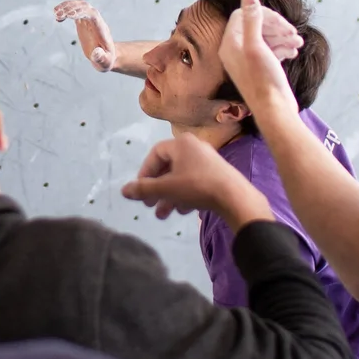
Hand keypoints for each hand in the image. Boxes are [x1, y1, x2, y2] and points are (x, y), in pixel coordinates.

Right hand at [54, 0, 116, 71]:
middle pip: (85, 7)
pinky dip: (66, 10)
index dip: (82, 12)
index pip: (93, 15)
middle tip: (57, 15)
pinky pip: (75, 11)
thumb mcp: (105, 62)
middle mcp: (96, 21)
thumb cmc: (106, 60)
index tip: (69, 15)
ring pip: (79, 6)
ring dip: (67, 6)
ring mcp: (89, 20)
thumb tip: (96, 53)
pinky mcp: (83, 22)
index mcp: (101, 29)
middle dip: (71, 8)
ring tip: (55, 13)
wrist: (106, 56)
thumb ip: (101, 58)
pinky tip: (57, 16)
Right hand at [122, 133, 270, 230]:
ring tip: (164, 214)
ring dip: (169, 196)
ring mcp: (207, 160)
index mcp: (181, 143)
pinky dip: (185, 194)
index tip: (141, 190)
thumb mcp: (167, 189)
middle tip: (150, 205)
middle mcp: (194, 147)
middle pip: (168, 167)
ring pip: (181, 177)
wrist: (235, 197)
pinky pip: (194, 181)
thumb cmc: (197, 186)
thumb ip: (144, 189)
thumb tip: (123, 190)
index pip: (155, 154)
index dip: (145, 172)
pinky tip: (183, 210)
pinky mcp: (217, 174)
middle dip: (157, 189)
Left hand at [218, 0, 302, 127]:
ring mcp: (248, 60)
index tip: (281, 23)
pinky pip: (271, 49)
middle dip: (276, 26)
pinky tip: (294, 51)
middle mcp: (235, 51)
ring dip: (283, 36)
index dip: (263, 15)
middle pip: (255, 25)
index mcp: (230, 44)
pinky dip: (283, 47)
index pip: (243, 15)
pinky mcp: (260, 68)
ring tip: (298, 42)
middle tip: (293, 33)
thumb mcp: (256, 46)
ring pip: (266, 37)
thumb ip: (251, 20)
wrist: (274, 111)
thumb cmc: (263, 80)